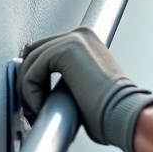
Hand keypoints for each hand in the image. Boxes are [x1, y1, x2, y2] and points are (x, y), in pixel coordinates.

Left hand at [17, 26, 152, 151]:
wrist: (125, 115)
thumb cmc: (111, 112)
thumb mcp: (85, 88)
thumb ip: (66, 80)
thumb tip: (40, 89)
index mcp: (86, 42)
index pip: (46, 51)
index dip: (35, 76)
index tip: (35, 100)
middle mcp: (80, 36)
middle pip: (34, 52)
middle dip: (27, 81)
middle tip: (32, 108)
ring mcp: (73, 40)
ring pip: (30, 62)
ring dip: (28, 91)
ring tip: (37, 111)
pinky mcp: (64, 50)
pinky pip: (32, 72)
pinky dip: (31, 93)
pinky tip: (42, 107)